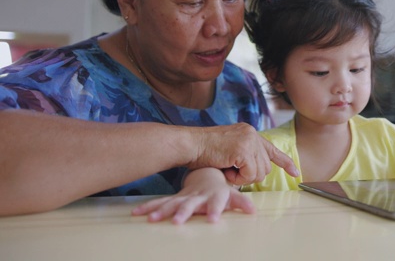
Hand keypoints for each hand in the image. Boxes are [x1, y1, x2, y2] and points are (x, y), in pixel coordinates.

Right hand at [131, 168, 253, 223]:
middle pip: (190, 205)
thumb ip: (241, 202)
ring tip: (152, 220)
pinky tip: (136, 213)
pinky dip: (149, 208)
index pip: (216, 202)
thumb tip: (253, 211)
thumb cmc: (222, 190)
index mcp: (215, 194)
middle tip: (178, 223)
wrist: (206, 175)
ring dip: (162, 212)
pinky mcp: (175, 199)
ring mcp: (185, 197)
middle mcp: (198, 196)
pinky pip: (160, 203)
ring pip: (172, 204)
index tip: (212, 220)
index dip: (214, 210)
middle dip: (184, 213)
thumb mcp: (233, 194)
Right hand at [187, 123, 298, 184]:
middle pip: (265, 167)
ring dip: (243, 178)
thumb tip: (259, 173)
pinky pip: (250, 174)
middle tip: (230, 171)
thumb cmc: (203, 152)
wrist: (190, 145)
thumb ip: (244, 157)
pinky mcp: (243, 149)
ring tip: (227, 169)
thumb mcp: (229, 151)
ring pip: (260, 172)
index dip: (285, 162)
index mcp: (249, 133)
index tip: (295, 172)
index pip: (272, 149)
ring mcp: (249, 140)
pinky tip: (226, 170)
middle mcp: (252, 133)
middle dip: (250, 176)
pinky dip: (238, 178)